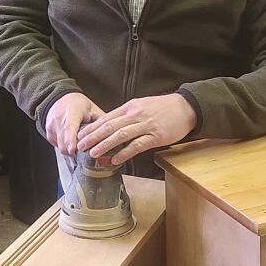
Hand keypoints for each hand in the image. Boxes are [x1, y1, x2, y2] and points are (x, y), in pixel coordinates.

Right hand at [45, 92, 104, 155]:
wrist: (60, 98)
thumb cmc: (78, 104)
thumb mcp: (93, 109)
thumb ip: (102, 121)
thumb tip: (113, 133)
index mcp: (72, 112)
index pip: (70, 128)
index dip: (71, 140)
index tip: (74, 150)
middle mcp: (59, 119)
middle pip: (64, 141)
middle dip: (74, 150)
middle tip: (86, 152)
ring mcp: (52, 126)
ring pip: (60, 145)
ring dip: (70, 150)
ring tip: (80, 147)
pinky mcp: (48, 132)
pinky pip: (56, 145)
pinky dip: (65, 147)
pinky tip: (72, 142)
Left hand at [76, 94, 196, 164]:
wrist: (185, 107)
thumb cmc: (163, 108)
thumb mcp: (142, 105)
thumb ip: (127, 115)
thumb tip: (110, 126)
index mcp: (130, 107)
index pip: (107, 117)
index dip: (92, 127)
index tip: (80, 135)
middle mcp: (136, 114)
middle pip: (110, 126)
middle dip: (93, 136)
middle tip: (80, 146)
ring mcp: (146, 125)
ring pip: (121, 135)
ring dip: (105, 144)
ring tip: (93, 153)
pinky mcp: (156, 136)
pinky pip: (137, 145)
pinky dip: (125, 152)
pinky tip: (115, 159)